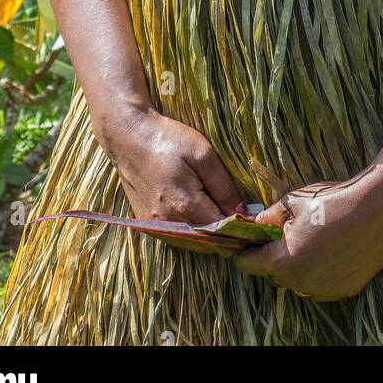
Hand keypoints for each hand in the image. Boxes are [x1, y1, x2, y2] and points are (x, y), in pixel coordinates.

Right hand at [103, 108, 247, 255]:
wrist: (129, 137)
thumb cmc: (168, 140)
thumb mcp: (204, 155)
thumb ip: (224, 187)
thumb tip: (242, 212)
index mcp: (186, 206)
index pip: (223, 232)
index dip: (241, 228)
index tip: (253, 221)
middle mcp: (169, 223)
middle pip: (209, 244)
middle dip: (229, 235)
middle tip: (242, 218)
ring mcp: (156, 227)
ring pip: (193, 245)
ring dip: (211, 237)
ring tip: (223, 215)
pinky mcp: (148, 225)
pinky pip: (178, 239)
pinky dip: (193, 234)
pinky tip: (201, 215)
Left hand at [234, 163, 382, 301]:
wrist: (377, 207)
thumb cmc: (331, 202)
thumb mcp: (291, 202)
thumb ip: (266, 218)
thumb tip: (253, 224)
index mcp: (282, 262)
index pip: (247, 265)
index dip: (245, 251)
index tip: (249, 242)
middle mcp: (300, 283)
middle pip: (275, 273)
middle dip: (277, 255)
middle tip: (290, 231)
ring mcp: (324, 290)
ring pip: (300, 280)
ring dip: (300, 265)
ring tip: (316, 237)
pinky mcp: (345, 290)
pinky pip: (323, 283)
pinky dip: (323, 270)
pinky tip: (334, 248)